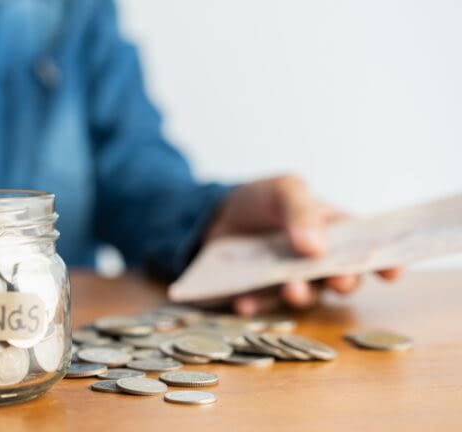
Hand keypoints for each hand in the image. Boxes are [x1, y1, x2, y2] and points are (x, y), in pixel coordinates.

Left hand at [206, 175, 402, 315]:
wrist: (211, 217)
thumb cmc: (257, 200)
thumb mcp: (282, 191)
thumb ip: (301, 210)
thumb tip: (316, 248)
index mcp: (332, 231)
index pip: (366, 247)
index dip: (384, 261)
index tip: (393, 272)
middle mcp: (317, 262)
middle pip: (341, 278)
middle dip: (344, 281)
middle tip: (338, 280)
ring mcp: (290, 281)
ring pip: (306, 296)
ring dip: (301, 295)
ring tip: (291, 288)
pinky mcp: (261, 296)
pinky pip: (262, 306)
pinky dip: (255, 305)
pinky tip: (243, 301)